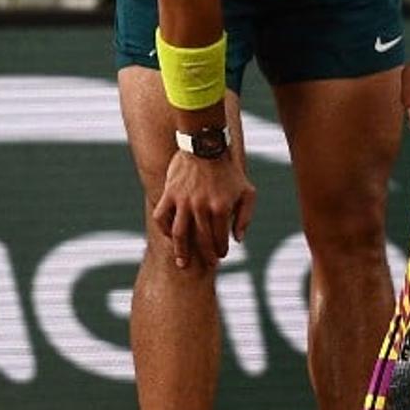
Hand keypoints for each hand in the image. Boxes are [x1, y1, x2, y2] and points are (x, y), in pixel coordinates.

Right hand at [152, 151, 256, 268]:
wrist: (206, 146)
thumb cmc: (229, 171)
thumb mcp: (247, 192)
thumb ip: (244, 217)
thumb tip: (238, 240)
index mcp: (221, 208)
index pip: (220, 238)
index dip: (220, 251)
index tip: (220, 256)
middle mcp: (201, 207)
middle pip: (200, 240)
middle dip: (205, 255)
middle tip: (207, 264)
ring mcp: (183, 201)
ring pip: (179, 234)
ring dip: (181, 251)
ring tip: (182, 263)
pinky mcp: (169, 194)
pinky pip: (162, 217)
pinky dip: (164, 229)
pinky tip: (170, 237)